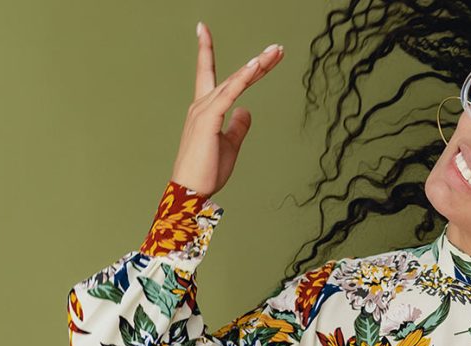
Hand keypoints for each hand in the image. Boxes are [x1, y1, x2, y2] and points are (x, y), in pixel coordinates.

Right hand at [170, 21, 284, 197]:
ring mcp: (204, 110)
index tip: (203, 28)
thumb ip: (239, 126)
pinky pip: (230, 94)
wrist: (192, 191)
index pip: (209, 74)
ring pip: (235, 81)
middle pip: (233, 75)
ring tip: (276, 53)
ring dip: (257, 66)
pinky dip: (243, 79)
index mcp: (205, 109)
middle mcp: (202, 104)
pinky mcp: (209, 119)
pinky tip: (256, 66)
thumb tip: (247, 110)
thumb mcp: (230, 144)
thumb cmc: (207, 170)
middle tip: (278, 48)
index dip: (207, 50)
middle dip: (257, 61)